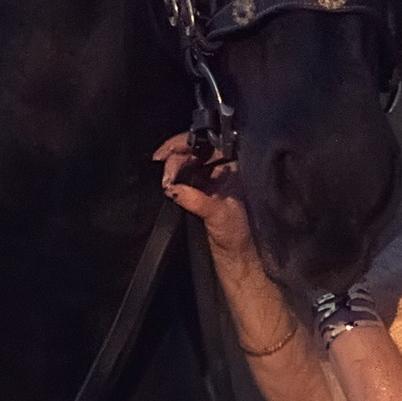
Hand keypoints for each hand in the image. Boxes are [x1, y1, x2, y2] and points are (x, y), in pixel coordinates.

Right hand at [154, 131, 253, 254]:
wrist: (235, 257)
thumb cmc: (237, 236)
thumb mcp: (218, 214)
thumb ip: (195, 199)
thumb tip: (173, 187)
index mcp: (235, 167)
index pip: (209, 144)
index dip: (188, 143)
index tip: (169, 150)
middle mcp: (223, 170)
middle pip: (195, 150)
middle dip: (176, 157)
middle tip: (165, 174)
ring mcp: (211, 179)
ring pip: (187, 162)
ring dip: (172, 168)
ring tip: (165, 181)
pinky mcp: (201, 191)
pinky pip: (184, 176)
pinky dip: (174, 179)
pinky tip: (168, 185)